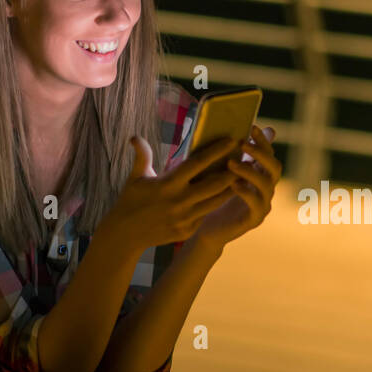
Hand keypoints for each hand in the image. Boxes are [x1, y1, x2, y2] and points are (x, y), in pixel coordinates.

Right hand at [112, 133, 242, 250]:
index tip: (232, 140)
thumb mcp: (135, 178)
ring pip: (215, 201)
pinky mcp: (187, 231)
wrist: (125, 235)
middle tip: (246, 158)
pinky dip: (216, 205)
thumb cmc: (130, 201)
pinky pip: (205, 215)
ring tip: (242, 176)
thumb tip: (135, 137)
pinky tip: (227, 196)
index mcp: (168, 184)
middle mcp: (179, 201)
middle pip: (214, 184)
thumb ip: (141, 156)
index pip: (197, 163)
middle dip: (232, 171)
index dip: (216, 151)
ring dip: (230, 189)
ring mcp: (185, 218)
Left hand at [191, 125, 279, 250]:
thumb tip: (225, 128)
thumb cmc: (211, 196)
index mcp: (259, 174)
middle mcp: (265, 188)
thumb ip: (227, 153)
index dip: (263, 140)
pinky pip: (257, 204)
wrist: (206, 227)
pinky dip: (246, 192)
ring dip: (250, 171)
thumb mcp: (219, 172)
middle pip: (275, 166)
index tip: (252, 127)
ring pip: (267, 184)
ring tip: (231, 163)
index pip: (268, 153)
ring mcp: (263, 204)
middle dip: (261, 153)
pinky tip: (233, 184)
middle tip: (243, 143)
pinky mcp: (254, 219)